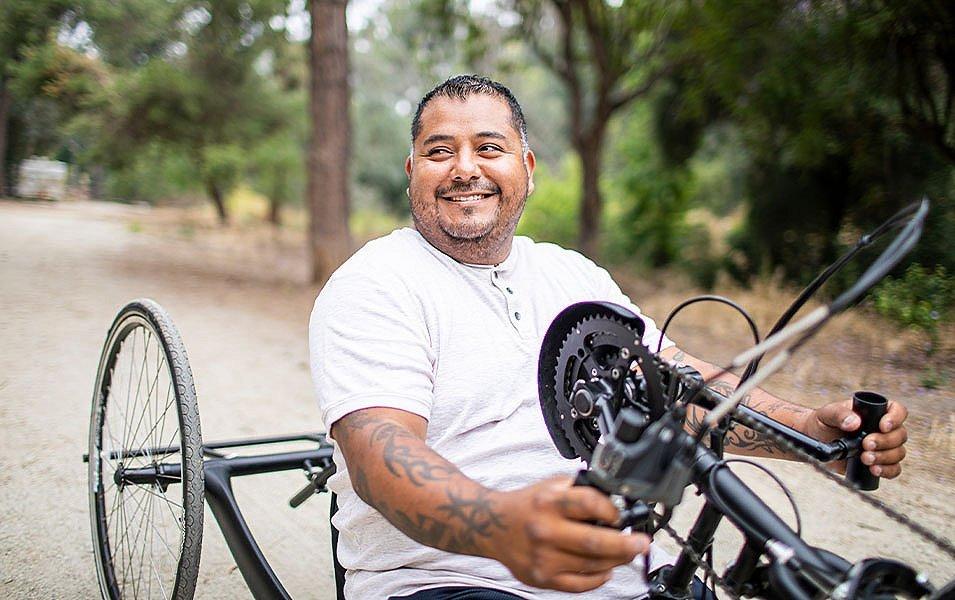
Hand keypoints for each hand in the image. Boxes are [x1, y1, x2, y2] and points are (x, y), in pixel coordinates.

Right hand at [489, 476, 648, 592]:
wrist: (492, 525)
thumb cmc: (527, 505)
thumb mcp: (551, 485)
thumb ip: (581, 490)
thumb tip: (616, 501)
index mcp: (548, 502)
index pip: (590, 504)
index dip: (613, 510)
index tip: (621, 515)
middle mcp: (545, 530)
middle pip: (595, 542)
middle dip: (627, 544)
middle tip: (641, 543)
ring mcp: (544, 558)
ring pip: (592, 565)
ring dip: (617, 560)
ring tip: (625, 553)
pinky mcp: (542, 578)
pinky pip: (580, 585)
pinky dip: (599, 578)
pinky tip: (605, 569)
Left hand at [798, 398, 908, 477]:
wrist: (814, 440)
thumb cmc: (823, 422)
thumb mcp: (827, 413)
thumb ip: (839, 414)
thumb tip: (854, 423)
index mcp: (875, 412)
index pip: (897, 411)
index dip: (895, 418)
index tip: (883, 426)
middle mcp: (882, 429)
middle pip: (900, 435)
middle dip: (885, 441)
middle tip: (866, 444)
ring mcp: (882, 447)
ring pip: (898, 452)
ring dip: (885, 457)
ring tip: (865, 458)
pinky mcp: (878, 463)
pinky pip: (893, 469)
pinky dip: (887, 471)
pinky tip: (874, 470)